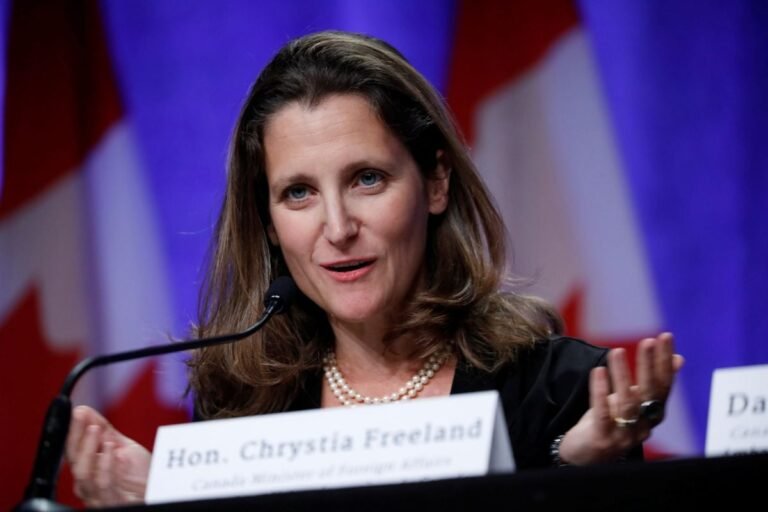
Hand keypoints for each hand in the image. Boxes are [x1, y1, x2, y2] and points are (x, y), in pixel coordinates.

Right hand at [65, 405, 150, 506]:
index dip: (72, 430)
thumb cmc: (140, 476)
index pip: (72, 449)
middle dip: (77, 436)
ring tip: (96, 429)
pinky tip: (112, 450)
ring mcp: (97, 495)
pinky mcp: (111, 502)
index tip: (76, 411)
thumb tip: (83, 411)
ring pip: (83, 473)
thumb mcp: (122, 447)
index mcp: (87, 470)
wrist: (158, 493)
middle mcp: (87, 485)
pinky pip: (103, 484)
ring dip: (89, 448)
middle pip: (74, 460)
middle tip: (83, 417)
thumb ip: (104, 431)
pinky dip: (106, 464)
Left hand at [558, 332, 683, 464]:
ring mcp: (623, 435)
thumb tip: (678, 359)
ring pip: (627, 403)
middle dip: (650, 365)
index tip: (665, 337)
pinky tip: (598, 371)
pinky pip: (603, 414)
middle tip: (648, 341)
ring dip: (622, 375)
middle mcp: (643, 426)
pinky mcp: (602, 439)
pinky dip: (601, 391)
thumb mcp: (632, 400)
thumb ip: (652, 383)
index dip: (664, 361)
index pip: (663, 385)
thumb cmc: (611, 424)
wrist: (586, 457)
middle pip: (650, 393)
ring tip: (616, 351)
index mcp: (652, 414)